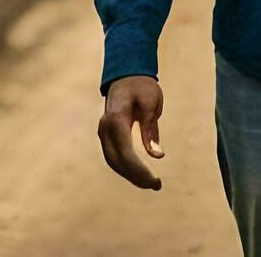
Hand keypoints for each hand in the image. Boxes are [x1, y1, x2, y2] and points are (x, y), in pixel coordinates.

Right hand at [97, 75, 164, 189]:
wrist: (126, 74)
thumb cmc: (141, 86)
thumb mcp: (151, 102)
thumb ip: (151, 128)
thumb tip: (157, 155)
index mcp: (116, 120)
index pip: (125, 153)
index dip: (140, 170)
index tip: (156, 180)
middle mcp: (105, 128)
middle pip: (117, 161)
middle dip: (136, 177)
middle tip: (157, 186)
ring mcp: (103, 132)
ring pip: (113, 162)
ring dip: (130, 175)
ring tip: (150, 184)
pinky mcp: (106, 135)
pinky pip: (113, 157)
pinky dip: (125, 168)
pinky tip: (139, 175)